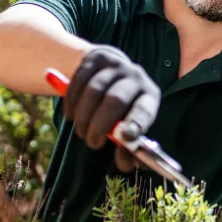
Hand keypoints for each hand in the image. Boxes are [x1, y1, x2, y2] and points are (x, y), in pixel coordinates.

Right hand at [65, 46, 160, 171]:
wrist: (108, 71)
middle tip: (92, 143)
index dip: (135, 124)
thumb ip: (128, 148)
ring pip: (94, 91)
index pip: (145, 111)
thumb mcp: (129, 125)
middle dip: (100, 125)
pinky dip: (71, 101)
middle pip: (116, 100)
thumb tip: (126, 164)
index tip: (124, 138)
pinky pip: (79, 80)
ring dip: (83, 116)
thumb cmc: (121, 109)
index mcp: (150, 97)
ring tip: (81, 131)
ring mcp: (116, 64)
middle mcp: (136, 77)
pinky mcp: (96, 56)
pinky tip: (71, 115)